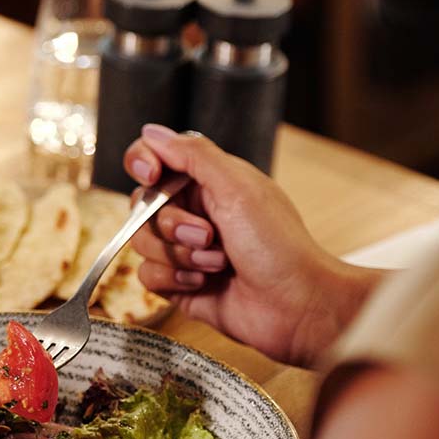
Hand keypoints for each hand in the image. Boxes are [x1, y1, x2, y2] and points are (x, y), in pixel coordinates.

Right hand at [123, 124, 381, 366]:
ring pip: (142, 242)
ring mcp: (184, 249)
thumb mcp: (238, 189)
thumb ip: (193, 155)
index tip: (152, 176)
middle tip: (208, 235)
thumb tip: (153, 133)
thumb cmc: (280, 247)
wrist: (297, 306)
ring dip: (179, 255)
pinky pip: (147, 276)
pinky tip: (204, 283)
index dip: (144, 164)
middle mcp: (193, 212)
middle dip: (172, 224)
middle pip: (142, 205)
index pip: (154, 159)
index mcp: (208, 182)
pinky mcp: (179, 283)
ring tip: (216, 263)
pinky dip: (174, 280)